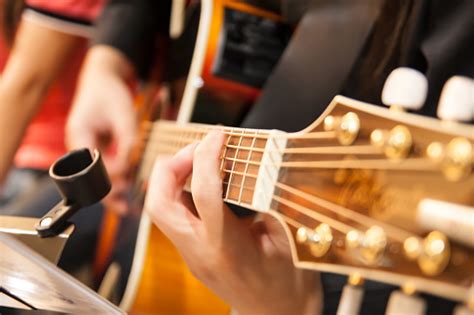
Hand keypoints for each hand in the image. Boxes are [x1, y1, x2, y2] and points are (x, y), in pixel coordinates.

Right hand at [66, 46, 136, 213]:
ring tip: (130, 207)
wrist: (102, 78)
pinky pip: (103, 170)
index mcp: (79, 137)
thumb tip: (130, 167)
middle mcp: (78, 146)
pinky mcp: (94, 149)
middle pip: (89, 180)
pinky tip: (128, 189)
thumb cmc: (110, 92)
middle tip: (129, 208)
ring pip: (96, 178)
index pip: (92, 167)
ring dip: (113, 190)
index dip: (111, 177)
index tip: (129, 180)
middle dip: (109, 194)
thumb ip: (127, 141)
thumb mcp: (123, 115)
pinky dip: (115, 179)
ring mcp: (85, 149)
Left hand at [145, 131, 321, 314]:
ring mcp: (192, 255)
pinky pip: (175, 215)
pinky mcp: (192, 253)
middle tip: (199, 148)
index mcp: (227, 249)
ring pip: (160, 209)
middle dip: (172, 166)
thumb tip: (259, 163)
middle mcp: (200, 252)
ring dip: (172, 177)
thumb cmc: (288, 283)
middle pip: (159, 203)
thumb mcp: (288, 239)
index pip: (205, 194)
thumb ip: (270, 201)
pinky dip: (182, 189)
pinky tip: (203, 180)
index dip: (208, 157)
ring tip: (199, 158)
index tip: (218, 135)